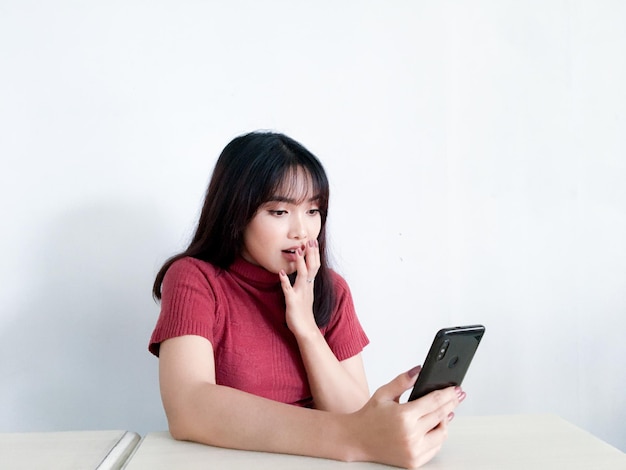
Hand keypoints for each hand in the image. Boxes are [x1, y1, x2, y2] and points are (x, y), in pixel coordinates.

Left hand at [279, 240, 319, 336]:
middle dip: (311, 253)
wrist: (306, 329)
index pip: (315, 265)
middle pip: (312, 267)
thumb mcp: (306, 294)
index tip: (313, 241)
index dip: (314, 253)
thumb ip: (305, 282)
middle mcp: (307, 287)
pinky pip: (288, 289)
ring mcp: (300, 293)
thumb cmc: (304, 312)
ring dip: (300, 263)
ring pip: (302, 275)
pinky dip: (285, 281)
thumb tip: (303, 272)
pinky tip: (281, 273)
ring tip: (298, 251)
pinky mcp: (292, 301)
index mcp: (310, 285)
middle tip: (310, 240)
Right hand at [345, 367, 464, 468]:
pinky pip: (435, 447)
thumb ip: (402, 381)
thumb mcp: (384, 394)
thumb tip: (419, 370)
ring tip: (445, 411)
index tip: (456, 389)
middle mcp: (411, 435)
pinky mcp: (414, 461)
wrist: (356, 439)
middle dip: (452, 403)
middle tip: (459, 396)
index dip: (448, 394)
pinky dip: (438, 436)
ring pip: (442, 433)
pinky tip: (436, 427)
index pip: (434, 402)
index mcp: (404, 416)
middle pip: (441, 415)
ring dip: (446, 421)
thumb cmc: (369, 417)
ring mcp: (413, 450)